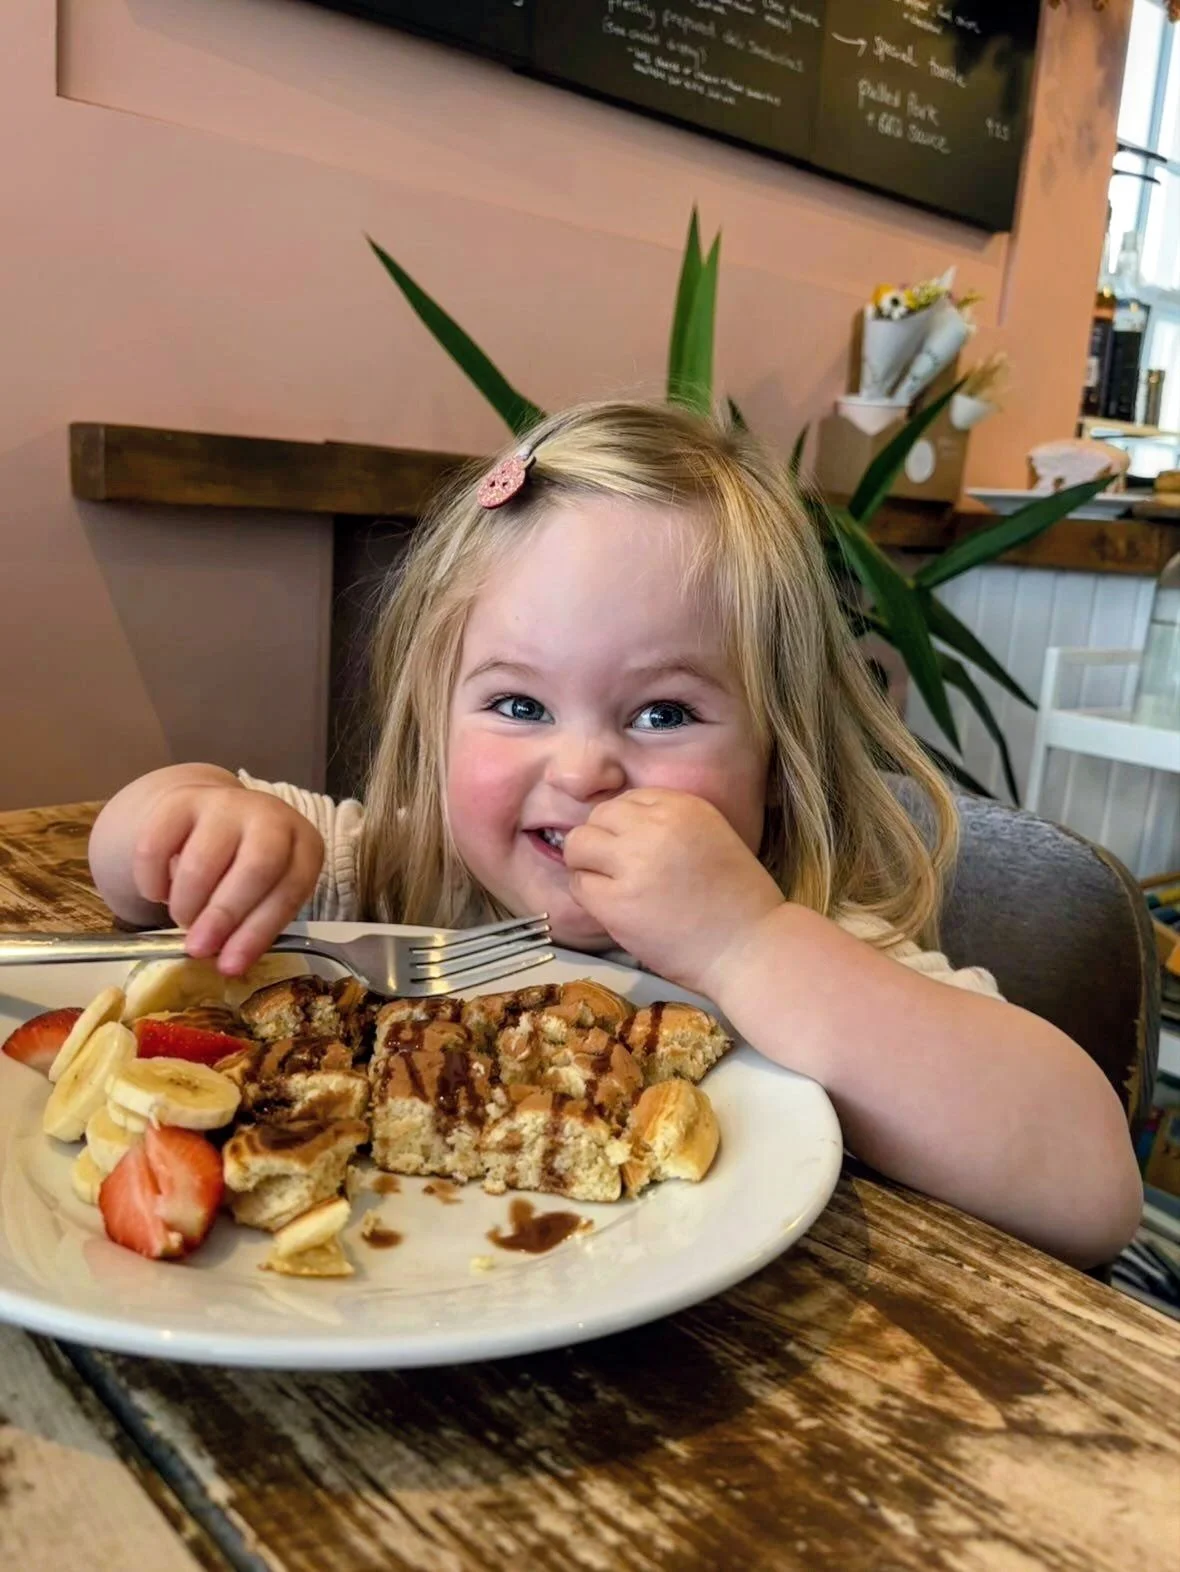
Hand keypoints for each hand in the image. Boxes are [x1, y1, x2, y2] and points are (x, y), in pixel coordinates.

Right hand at [131, 783, 323, 973]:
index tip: (230, 966)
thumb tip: (228, 965)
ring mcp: (227, 804)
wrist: (214, 817)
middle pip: (256, 866)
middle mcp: (271, 817)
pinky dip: (152, 879)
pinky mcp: (182, 800)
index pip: (290, 889)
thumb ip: (253, 924)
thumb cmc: (247, 869)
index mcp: (304, 846)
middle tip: (198, 948)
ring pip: (203, 858)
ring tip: (183, 919)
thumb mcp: (265, 893)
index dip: (258, 932)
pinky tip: (159, 892)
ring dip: (187, 902)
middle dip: (224, 915)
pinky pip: (157, 844)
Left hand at [562, 789, 782, 998]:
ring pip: (578, 844)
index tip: (637, 850)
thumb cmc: (738, 900)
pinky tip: (614, 909)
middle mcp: (655, 826)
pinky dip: (589, 895)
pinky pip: (579, 884)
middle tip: (617, 870)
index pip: (629, 800)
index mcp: (683, 806)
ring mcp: (633, 862)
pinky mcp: (616, 901)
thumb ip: (670, 825)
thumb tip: (622, 827)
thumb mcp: (711, 837)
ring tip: (610, 887)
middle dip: (602, 841)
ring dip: (587, 864)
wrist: (751, 948)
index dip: (626, 826)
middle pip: (598, 816)